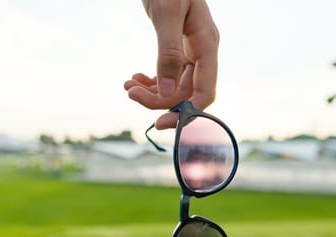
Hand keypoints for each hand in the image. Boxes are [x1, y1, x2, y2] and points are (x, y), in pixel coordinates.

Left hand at [124, 0, 218, 128]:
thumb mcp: (167, 14)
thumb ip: (168, 53)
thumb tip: (165, 91)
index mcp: (207, 45)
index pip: (204, 92)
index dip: (186, 114)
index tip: (160, 123)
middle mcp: (202, 53)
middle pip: (185, 93)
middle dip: (158, 100)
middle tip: (130, 93)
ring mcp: (190, 52)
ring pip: (174, 87)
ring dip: (151, 92)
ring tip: (128, 86)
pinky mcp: (177, 49)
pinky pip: (167, 75)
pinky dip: (151, 81)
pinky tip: (134, 78)